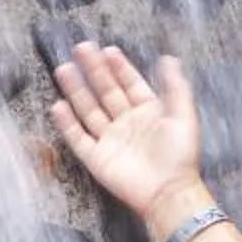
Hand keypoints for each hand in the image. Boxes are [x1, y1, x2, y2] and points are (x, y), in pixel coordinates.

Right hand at [48, 43, 207, 227]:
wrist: (168, 192)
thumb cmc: (180, 156)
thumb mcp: (183, 116)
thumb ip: (175, 87)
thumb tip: (169, 58)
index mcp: (148, 112)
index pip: (129, 84)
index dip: (119, 67)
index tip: (107, 49)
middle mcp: (126, 123)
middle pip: (105, 92)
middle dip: (94, 70)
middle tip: (81, 48)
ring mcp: (109, 140)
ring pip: (89, 110)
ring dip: (77, 90)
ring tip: (64, 69)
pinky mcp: (96, 158)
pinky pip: (78, 138)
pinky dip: (67, 123)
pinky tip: (58, 106)